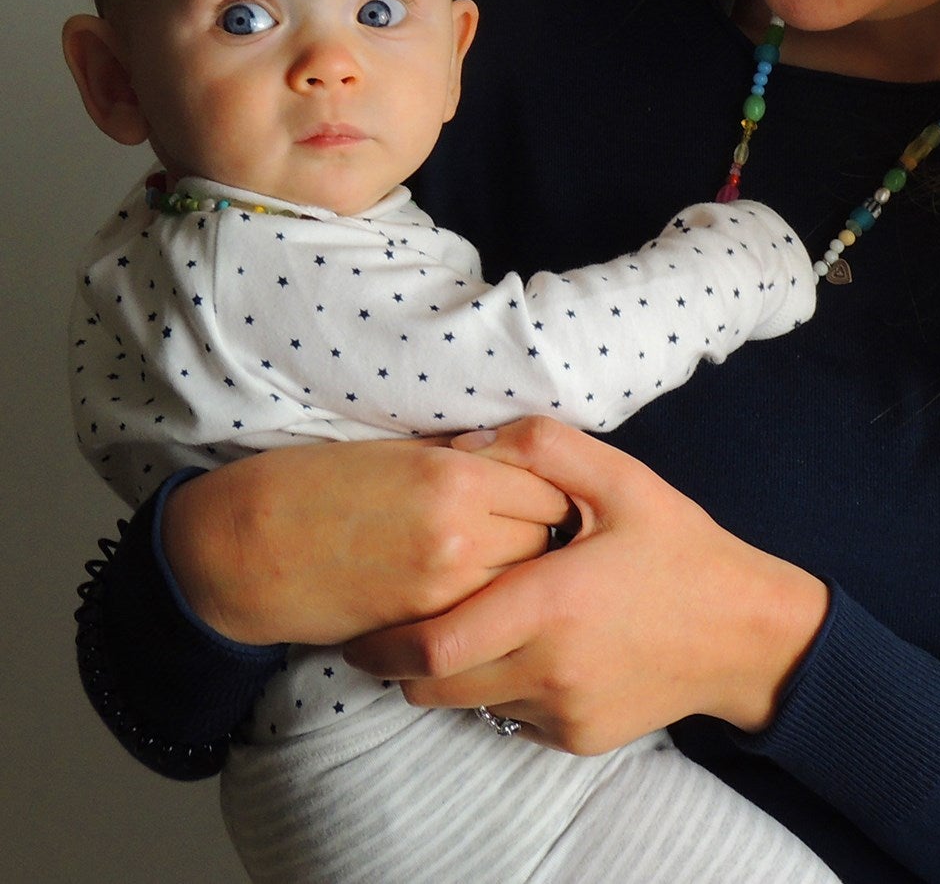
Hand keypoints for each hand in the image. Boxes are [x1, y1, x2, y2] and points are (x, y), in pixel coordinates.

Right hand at [161, 436, 573, 645]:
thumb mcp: (402, 452)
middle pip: (547, 541)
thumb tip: (523, 465)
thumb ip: (467, 460)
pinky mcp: (420, 627)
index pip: (550, 489)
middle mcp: (460, 531)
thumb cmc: (321, 484)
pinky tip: (480, 605)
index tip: (548, 501)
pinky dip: (488, 614)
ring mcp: (442, 587)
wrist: (248, 545)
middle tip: (540, 540)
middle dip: (547, 540)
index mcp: (458, 475)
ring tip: (516, 575)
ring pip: (522, 589)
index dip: (551, 496)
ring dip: (522, 581)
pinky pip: (482, 623)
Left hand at [344, 417, 829, 753]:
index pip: (433, 643)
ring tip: (469, 627)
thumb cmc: (681, 550)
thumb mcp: (624, 480)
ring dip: (454, 674)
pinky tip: (533, 648)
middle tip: (393, 628)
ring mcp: (563, 712)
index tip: (358, 627)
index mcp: (551, 603)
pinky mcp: (577, 739)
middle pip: (434, 685)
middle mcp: (549, 669)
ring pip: (470, 704)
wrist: (745, 633)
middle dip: (402, 661)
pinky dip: (503, 689)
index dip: (381, 642)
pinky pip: (512, 719)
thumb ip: (544, 448)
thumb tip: (469, 443)